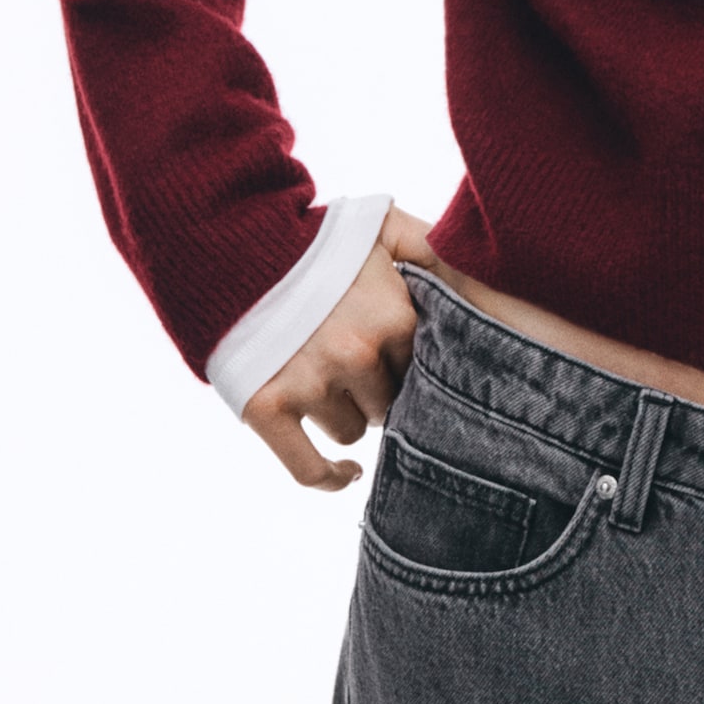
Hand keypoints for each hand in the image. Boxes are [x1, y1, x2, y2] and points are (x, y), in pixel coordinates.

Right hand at [241, 205, 463, 490]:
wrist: (229, 243)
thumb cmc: (313, 238)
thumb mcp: (380, 226)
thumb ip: (429, 243)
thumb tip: (474, 256)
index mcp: (394, 316)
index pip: (422, 371)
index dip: (404, 365)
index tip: (389, 354)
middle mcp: (357, 355)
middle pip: (388, 406)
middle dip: (374, 389)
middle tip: (352, 365)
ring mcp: (310, 383)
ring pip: (350, 432)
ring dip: (343, 415)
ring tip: (322, 378)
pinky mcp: (265, 407)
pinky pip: (308, 469)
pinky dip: (329, 477)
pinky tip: (347, 473)